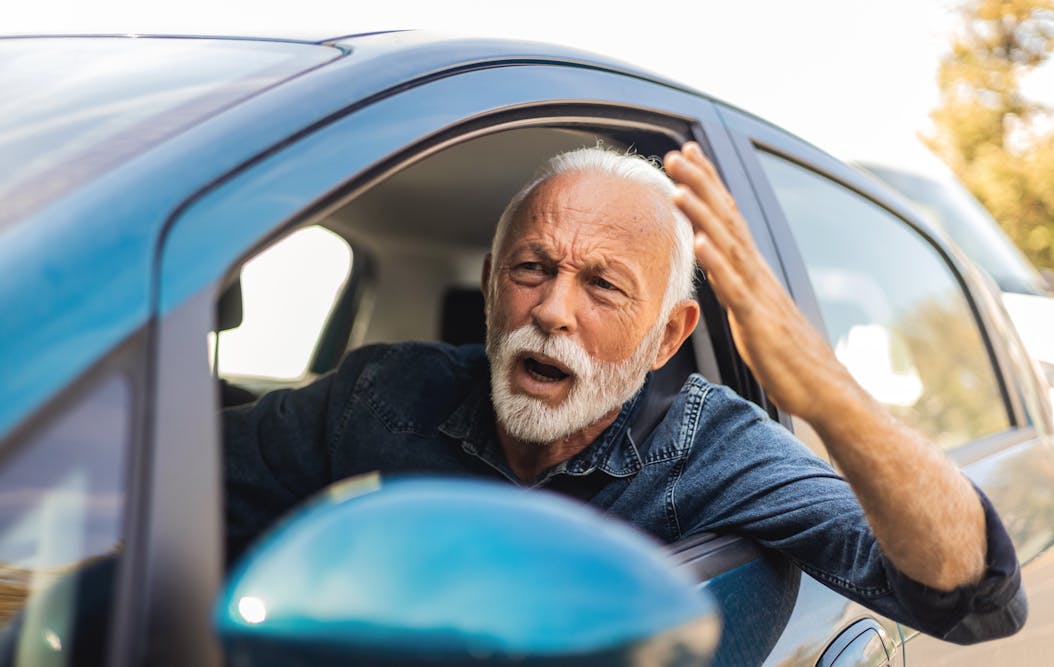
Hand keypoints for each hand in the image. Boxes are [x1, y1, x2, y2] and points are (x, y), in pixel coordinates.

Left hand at [663, 142, 856, 421]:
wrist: (822, 389)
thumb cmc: (786, 354)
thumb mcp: (753, 311)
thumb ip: (734, 284)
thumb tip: (715, 264)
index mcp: (752, 270)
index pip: (727, 217)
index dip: (708, 184)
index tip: (687, 154)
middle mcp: (756, 272)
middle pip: (726, 219)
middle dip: (701, 184)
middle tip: (676, 154)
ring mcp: (758, 293)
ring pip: (728, 245)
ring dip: (703, 214)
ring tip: (679, 188)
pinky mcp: (757, 320)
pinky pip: (735, 288)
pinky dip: (718, 263)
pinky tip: (700, 242)